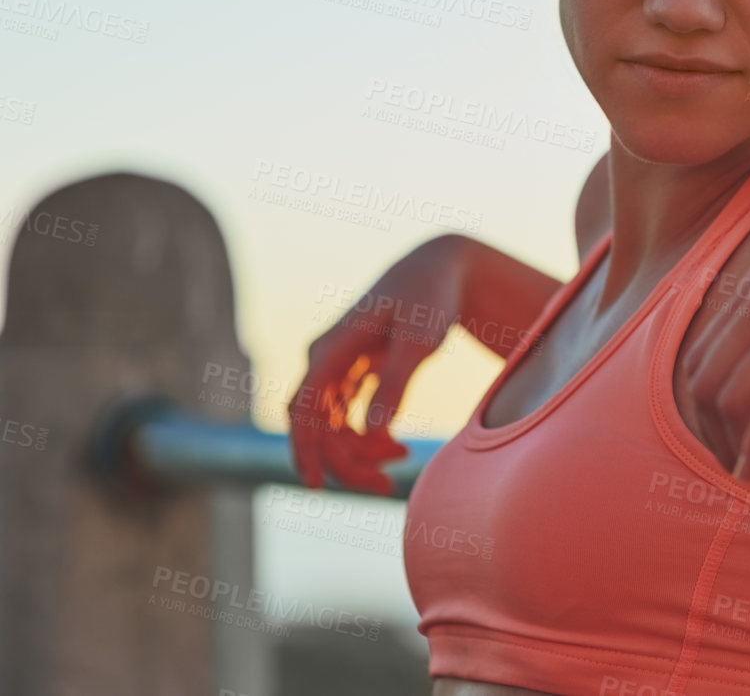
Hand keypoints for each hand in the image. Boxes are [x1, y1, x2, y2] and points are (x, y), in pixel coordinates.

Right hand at [288, 242, 459, 492]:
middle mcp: (323, 360)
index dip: (304, 449)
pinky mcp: (352, 374)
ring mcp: (335, 368)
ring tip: (401, 460)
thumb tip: (375, 431)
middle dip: (343, 460)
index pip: (303, 409)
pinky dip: (364, 438)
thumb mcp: (420, 341)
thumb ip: (396, 383)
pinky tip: (396, 449)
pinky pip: (343, 418)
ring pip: (328, 427)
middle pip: (314, 426)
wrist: (439, 268)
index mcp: (330, 349)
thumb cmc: (430, 298)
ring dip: (355, 453)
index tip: (316, 486)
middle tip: (385, 486)